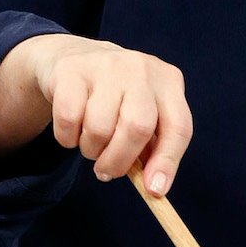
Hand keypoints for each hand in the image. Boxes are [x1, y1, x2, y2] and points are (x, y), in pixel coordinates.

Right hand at [15, 34, 192, 194]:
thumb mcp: (143, 112)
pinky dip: (67, 137)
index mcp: (168, 81)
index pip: (178, 126)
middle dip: (119, 161)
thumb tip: (152, 187)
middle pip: (137, 127)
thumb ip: (150, 147)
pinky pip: (69, 120)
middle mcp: (141, 68)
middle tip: (106, 171)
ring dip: (90, 150)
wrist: (74, 56)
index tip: (153, 190)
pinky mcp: (72, 69)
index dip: (168, 162)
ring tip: (90, 141)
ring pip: (99, 128)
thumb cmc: (116, 96)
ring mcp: (106, 65)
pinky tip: (72, 128)